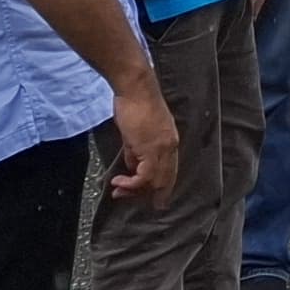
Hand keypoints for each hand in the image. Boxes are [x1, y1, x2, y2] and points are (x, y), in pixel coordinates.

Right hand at [104, 74, 181, 205]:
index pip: (170, 171)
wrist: (135, 88)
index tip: (155, 199)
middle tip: (135, 201)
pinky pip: (145, 175)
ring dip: (135, 190)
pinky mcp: (151, 148)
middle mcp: (170, 147)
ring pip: (156, 180)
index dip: (163, 187)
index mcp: (170, 142)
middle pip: (165, 179)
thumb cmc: (134, 104)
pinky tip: (119, 181)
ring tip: (120, 191)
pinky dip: (132, 183)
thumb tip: (131, 166)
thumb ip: (136, 151)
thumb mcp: (135, 133)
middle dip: (151, 195)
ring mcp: (162, 148)